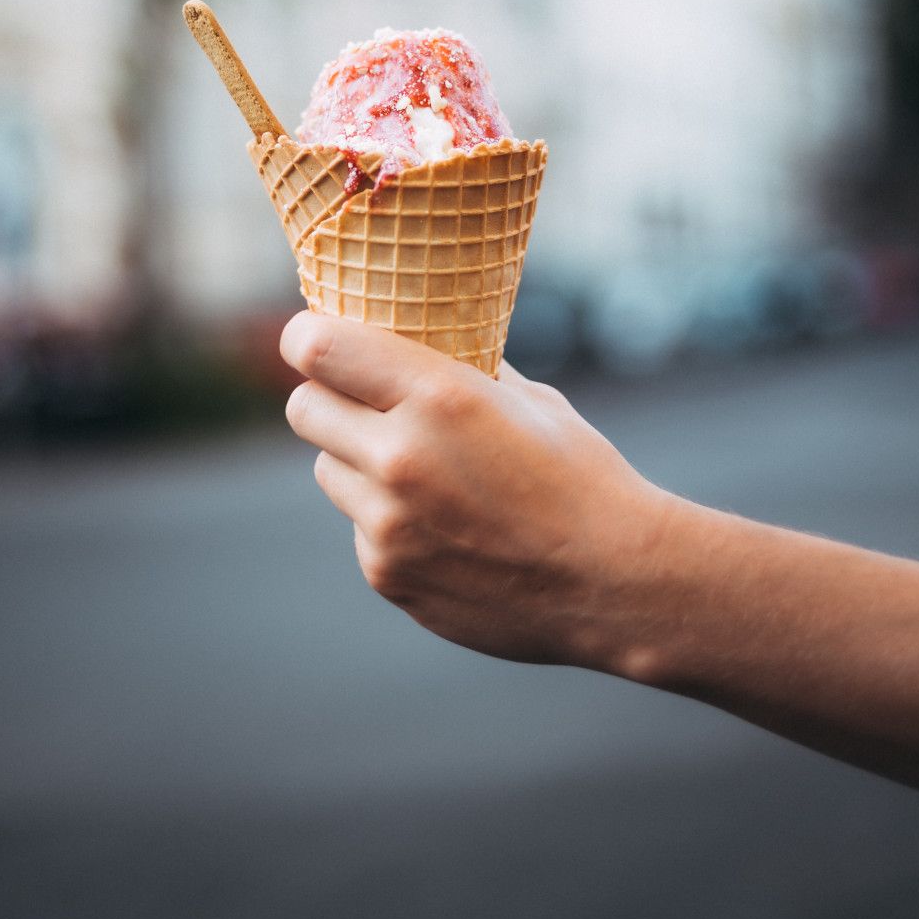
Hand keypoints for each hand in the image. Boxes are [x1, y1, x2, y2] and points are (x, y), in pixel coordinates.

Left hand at [280, 312, 671, 667]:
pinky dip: (386, 520)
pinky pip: (359, 527)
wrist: (614, 583)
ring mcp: (387, 525)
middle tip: (360, 398)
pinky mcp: (387, 574)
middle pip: (304, 408)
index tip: (312, 336)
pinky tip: (445, 526)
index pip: (317, 349)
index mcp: (439, 397)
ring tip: (420, 470)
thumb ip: (462, 368)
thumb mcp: (527, 398)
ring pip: (328, 469)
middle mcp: (400, 458)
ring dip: (356, 461)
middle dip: (327, 397)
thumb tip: (416, 335)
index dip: (306, 337)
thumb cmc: (580, 476)